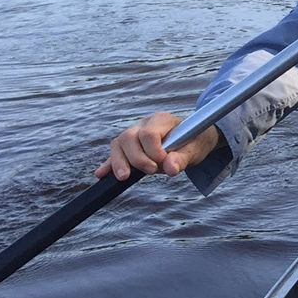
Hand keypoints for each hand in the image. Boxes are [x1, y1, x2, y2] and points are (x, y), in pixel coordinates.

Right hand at [96, 111, 221, 179]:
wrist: (194, 139)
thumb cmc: (195, 141)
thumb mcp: (195, 149)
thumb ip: (183, 158)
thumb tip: (170, 168)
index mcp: (161, 120)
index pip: (148, 133)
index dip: (153, 151)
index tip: (164, 161)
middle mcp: (144, 124)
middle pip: (128, 137)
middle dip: (137, 158)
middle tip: (152, 171)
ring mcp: (134, 134)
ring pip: (118, 144)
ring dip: (119, 162)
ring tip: (124, 177)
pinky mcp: (129, 147)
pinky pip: (116, 154)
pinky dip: (110, 164)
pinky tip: (102, 174)